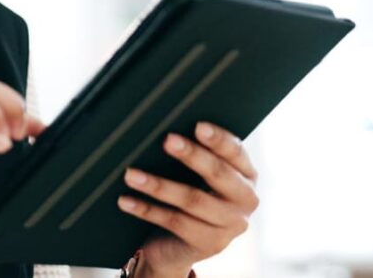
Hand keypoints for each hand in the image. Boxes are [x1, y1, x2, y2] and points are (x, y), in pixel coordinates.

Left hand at [117, 121, 259, 275]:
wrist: (180, 245)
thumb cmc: (188, 193)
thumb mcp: (198, 174)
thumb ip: (195, 153)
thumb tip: (166, 129)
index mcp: (247, 174)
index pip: (235, 152)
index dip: (218, 139)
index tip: (198, 126)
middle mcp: (246, 200)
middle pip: (217, 174)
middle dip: (191, 155)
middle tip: (167, 140)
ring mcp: (231, 225)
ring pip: (192, 200)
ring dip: (158, 185)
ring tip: (130, 174)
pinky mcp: (210, 244)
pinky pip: (174, 222)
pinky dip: (146, 209)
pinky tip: (125, 200)